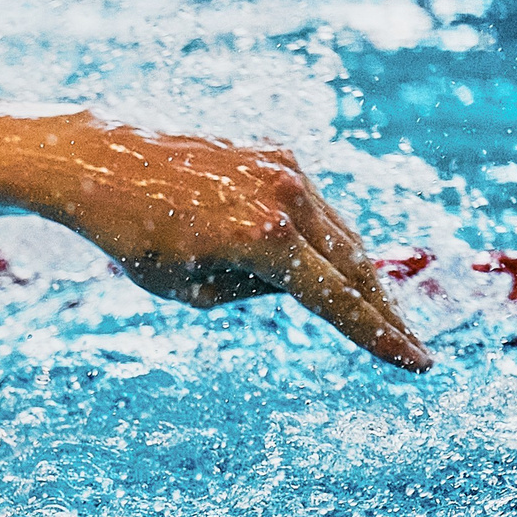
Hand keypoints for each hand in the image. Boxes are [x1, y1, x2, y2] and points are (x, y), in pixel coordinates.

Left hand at [48, 128, 433, 371]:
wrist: (99, 162)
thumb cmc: (134, 236)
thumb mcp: (190, 287)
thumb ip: (254, 290)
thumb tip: (298, 283)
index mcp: (264, 240)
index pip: (338, 301)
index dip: (380, 337)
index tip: (418, 363)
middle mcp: (285, 198)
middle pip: (355, 267)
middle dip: (384, 311)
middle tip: (411, 346)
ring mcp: (284, 169)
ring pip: (340, 233)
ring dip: (360, 276)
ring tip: (379, 314)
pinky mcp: (275, 153)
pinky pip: (313, 206)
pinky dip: (326, 239)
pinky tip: (334, 269)